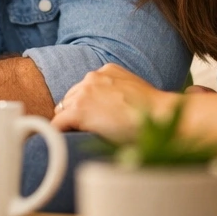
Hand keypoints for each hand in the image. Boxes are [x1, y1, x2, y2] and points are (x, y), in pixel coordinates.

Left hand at [52, 63, 200, 141]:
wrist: (159, 116)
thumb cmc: (153, 111)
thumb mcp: (133, 91)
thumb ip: (116, 93)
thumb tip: (106, 109)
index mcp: (106, 71)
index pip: (85, 88)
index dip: (86, 106)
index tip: (90, 118)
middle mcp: (92, 77)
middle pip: (70, 98)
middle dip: (77, 113)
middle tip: (89, 131)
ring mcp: (83, 93)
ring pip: (63, 111)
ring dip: (71, 124)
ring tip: (83, 139)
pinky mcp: (78, 110)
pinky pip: (57, 125)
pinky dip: (57, 134)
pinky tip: (61, 144)